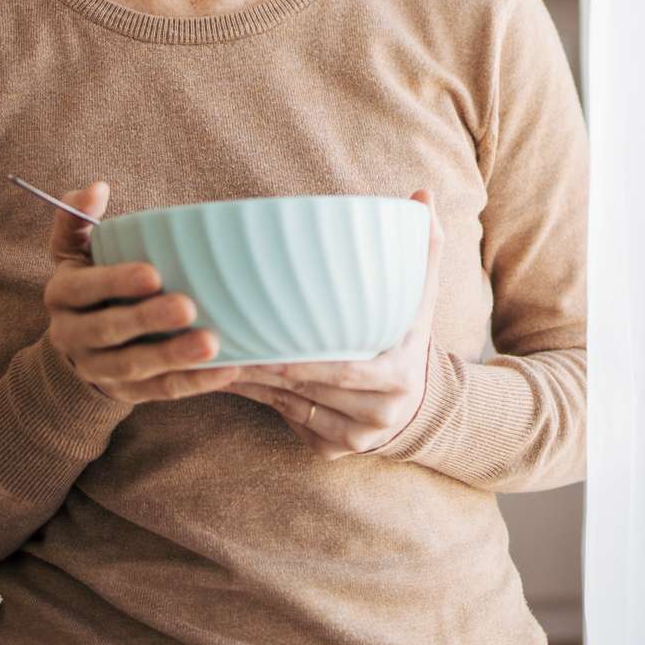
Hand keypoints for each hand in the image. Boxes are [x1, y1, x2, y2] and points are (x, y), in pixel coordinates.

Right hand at [39, 179, 249, 403]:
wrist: (79, 347)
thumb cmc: (90, 282)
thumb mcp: (74, 250)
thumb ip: (79, 217)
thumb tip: (95, 188)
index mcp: (62, 295)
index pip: (83, 289)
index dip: (115, 282)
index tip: (153, 273)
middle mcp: (72, 335)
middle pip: (108, 330)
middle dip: (147, 320)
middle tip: (188, 307)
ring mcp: (98, 368)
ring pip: (134, 367)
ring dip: (172, 357)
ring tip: (211, 343)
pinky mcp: (126, 393)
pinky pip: (159, 392)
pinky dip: (193, 382)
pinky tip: (225, 368)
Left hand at [224, 187, 444, 458]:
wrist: (424, 401)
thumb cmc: (410, 335)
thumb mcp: (423, 295)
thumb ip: (423, 246)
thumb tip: (422, 193)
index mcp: (401, 371)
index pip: (347, 370)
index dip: (305, 363)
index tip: (267, 346)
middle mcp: (382, 411)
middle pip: (312, 391)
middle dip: (266, 370)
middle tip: (227, 345)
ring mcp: (358, 437)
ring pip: (295, 408)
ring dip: (256, 387)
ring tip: (220, 359)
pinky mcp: (336, 451)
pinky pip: (292, 423)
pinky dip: (265, 403)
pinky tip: (238, 382)